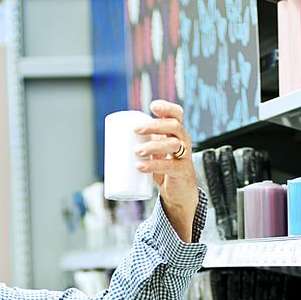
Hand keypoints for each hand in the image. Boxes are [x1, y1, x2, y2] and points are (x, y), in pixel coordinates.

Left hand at [134, 100, 199, 241]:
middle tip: (135, 130)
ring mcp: (184, 156)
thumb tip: (116, 136)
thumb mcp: (156, 151)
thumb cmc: (164, 168)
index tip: (152, 106)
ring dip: (153, 146)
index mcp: (176, 133)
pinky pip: (169, 166)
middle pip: (174, 126)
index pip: (177, 114)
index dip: (167, 107)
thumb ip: (143, 142)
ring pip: (172, 145)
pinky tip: (140, 166)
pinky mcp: (181, 172)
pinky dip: (153, 165)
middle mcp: (183, 141)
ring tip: (136, 151)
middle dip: (154, 126)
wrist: (179, 192)